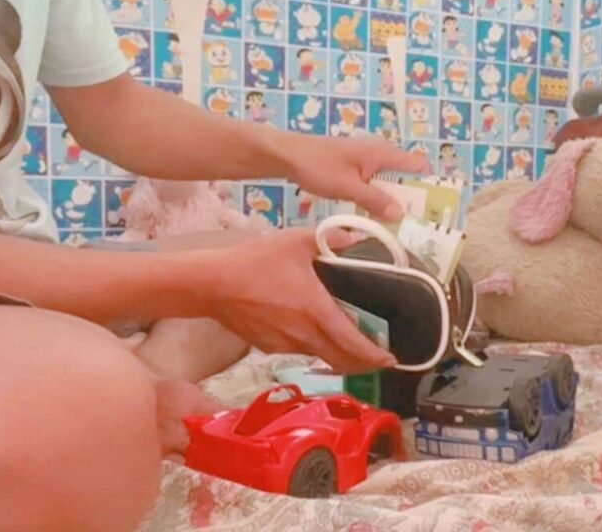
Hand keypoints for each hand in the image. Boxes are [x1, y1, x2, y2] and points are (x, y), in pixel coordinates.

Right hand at [201, 228, 395, 373]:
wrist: (211, 284)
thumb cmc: (255, 262)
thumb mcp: (297, 242)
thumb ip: (331, 240)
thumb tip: (356, 238)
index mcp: (316, 312)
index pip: (352, 344)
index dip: (374, 357)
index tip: (390, 360)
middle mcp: (304, 335)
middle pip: (341, 361)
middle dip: (363, 363)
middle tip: (377, 356)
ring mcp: (285, 345)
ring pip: (320, 356)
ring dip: (337, 353)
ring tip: (347, 338)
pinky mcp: (269, 348)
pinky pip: (299, 350)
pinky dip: (312, 345)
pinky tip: (310, 328)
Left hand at [283, 134, 429, 220]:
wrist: (288, 156)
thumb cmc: (318, 166)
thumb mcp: (349, 187)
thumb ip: (375, 200)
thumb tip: (400, 215)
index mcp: (383, 153)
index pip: (418, 165)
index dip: (428, 185)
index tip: (430, 209)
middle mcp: (380, 153)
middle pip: (407, 176)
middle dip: (411, 198)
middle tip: (413, 224)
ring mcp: (368, 159)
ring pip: (391, 181)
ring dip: (394, 200)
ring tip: (397, 224)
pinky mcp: (358, 166)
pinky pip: (377, 182)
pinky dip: (379, 196)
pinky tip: (375, 215)